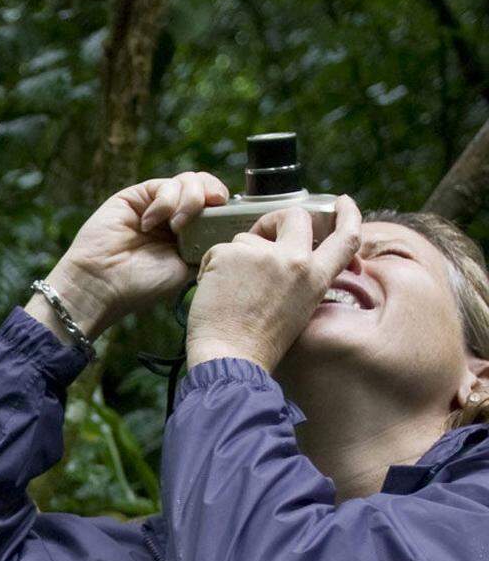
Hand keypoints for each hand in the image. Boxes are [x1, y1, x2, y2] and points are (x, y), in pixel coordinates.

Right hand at [28, 171, 229, 342]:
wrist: (103, 284)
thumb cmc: (141, 285)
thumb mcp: (186, 269)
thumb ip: (207, 246)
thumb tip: (231, 228)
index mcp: (190, 235)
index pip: (218, 209)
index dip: (228, 207)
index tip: (232, 218)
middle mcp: (175, 216)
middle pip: (207, 188)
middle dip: (214, 196)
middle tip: (211, 211)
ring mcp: (157, 204)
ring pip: (190, 181)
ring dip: (190, 200)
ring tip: (177, 226)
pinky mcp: (138, 195)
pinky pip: (165, 185)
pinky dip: (165, 202)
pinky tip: (150, 223)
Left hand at [185, 196, 361, 373]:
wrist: (230, 359)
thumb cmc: (259, 343)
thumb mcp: (299, 308)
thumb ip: (302, 277)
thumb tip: (298, 255)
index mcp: (316, 278)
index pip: (346, 238)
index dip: (348, 214)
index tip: (342, 202)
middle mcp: (295, 261)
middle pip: (295, 216)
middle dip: (276, 220)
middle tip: (261, 234)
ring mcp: (263, 256)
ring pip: (247, 238)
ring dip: (236, 257)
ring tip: (231, 291)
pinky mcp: (231, 255)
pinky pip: (219, 249)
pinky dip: (211, 267)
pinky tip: (215, 293)